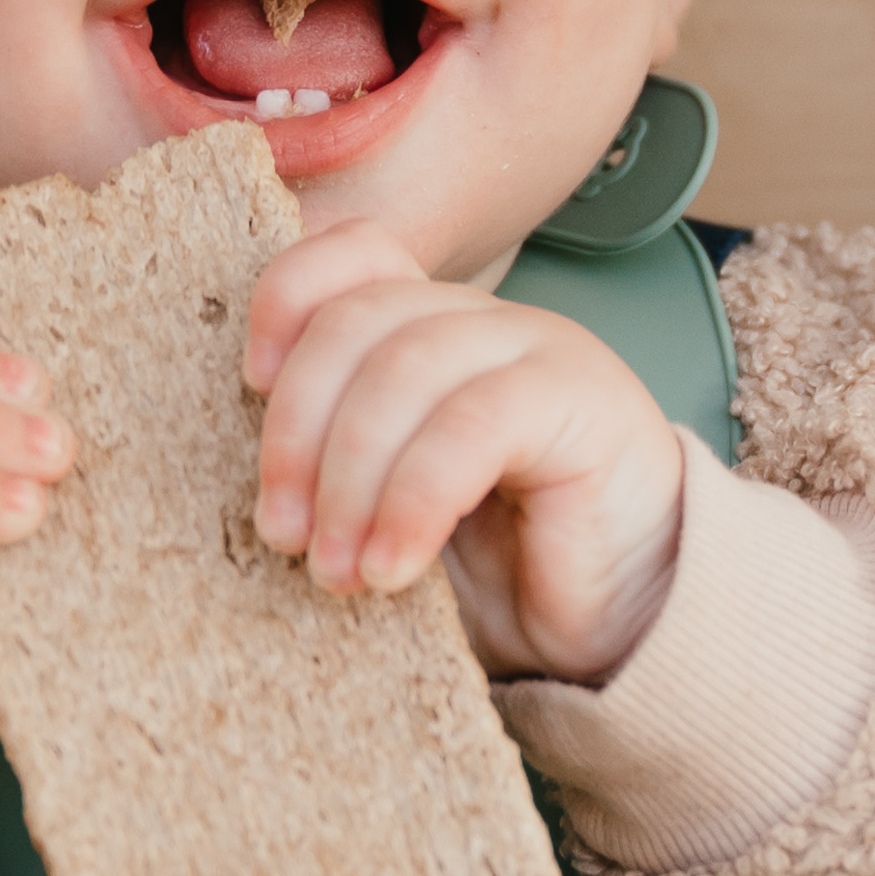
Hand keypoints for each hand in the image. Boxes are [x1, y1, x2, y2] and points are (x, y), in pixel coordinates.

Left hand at [243, 223, 696, 683]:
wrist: (628, 620)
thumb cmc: (504, 569)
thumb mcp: (394, 507)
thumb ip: (337, 463)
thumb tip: (246, 480)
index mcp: (434, 331)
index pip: (353, 255)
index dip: (286, 299)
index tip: (250, 387)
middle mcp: (485, 323)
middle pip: (359, 318)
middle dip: (298, 430)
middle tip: (284, 536)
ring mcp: (540, 350)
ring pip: (407, 367)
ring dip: (349, 480)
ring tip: (336, 572)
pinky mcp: (583, 400)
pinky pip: (473, 424)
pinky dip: (413, 501)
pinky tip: (393, 568)